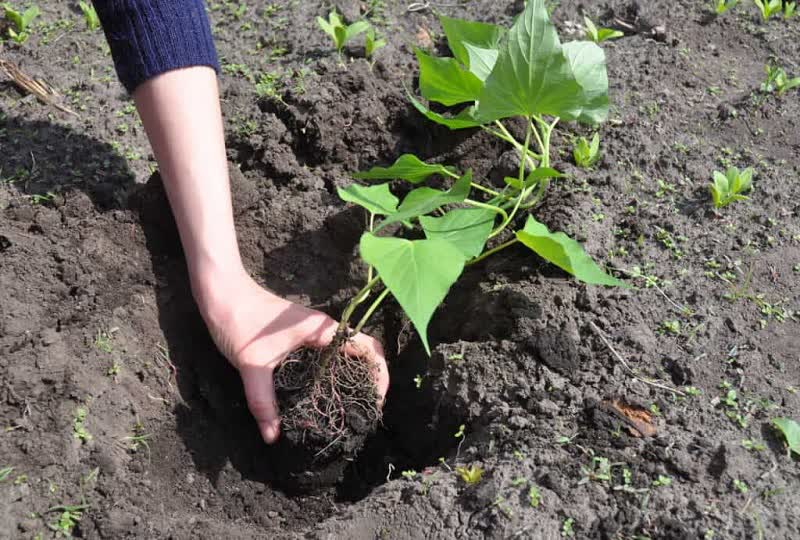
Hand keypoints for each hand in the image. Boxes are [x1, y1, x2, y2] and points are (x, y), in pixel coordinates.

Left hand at [196, 271, 388, 443]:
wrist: (221, 293)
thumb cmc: (240, 321)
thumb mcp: (251, 365)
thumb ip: (263, 401)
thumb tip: (271, 436)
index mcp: (323, 330)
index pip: (369, 349)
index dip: (380, 375)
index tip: (376, 402)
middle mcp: (324, 329)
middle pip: (363, 353)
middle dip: (370, 380)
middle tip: (364, 411)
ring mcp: (312, 332)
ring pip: (345, 354)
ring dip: (353, 377)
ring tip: (348, 407)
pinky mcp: (300, 337)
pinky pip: (328, 355)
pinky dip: (334, 372)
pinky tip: (322, 392)